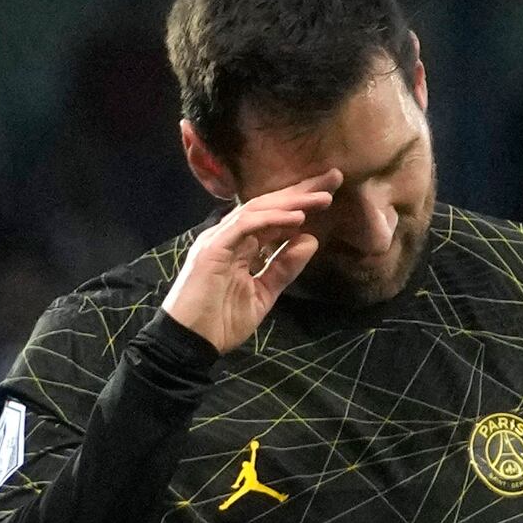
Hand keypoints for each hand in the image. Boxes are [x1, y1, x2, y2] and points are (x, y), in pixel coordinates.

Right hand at [158, 174, 337, 351]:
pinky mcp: (213, 248)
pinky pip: (245, 225)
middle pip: (267, 205)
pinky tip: (296, 218)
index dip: (299, 203)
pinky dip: (272, 219)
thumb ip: (283, 268)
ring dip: (291, 202)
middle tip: (333, 178)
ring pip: (258, 210)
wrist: (189, 344)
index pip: (272, 217)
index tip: (330, 193)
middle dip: (300, 192)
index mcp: (239, 246)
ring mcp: (219, 240)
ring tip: (321, 197)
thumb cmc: (220, 323)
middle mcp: (229, 236)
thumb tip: (309, 240)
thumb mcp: (263, 294)